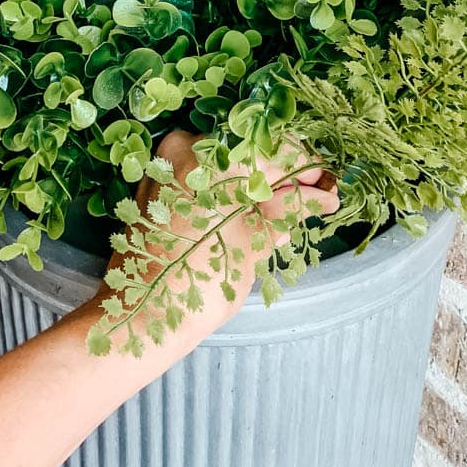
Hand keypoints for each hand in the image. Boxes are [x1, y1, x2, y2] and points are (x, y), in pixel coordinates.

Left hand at [96, 130, 338, 353]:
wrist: (139, 319)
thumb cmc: (200, 283)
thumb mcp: (254, 244)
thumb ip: (287, 210)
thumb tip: (323, 196)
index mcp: (214, 156)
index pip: (274, 149)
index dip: (305, 167)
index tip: (327, 184)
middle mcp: (186, 148)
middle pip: (249, 153)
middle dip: (282, 178)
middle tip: (312, 201)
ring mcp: (166, 164)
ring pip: (227, 165)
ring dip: (258, 186)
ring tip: (285, 215)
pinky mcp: (156, 184)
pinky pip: (204, 176)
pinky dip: (230, 191)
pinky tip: (252, 215)